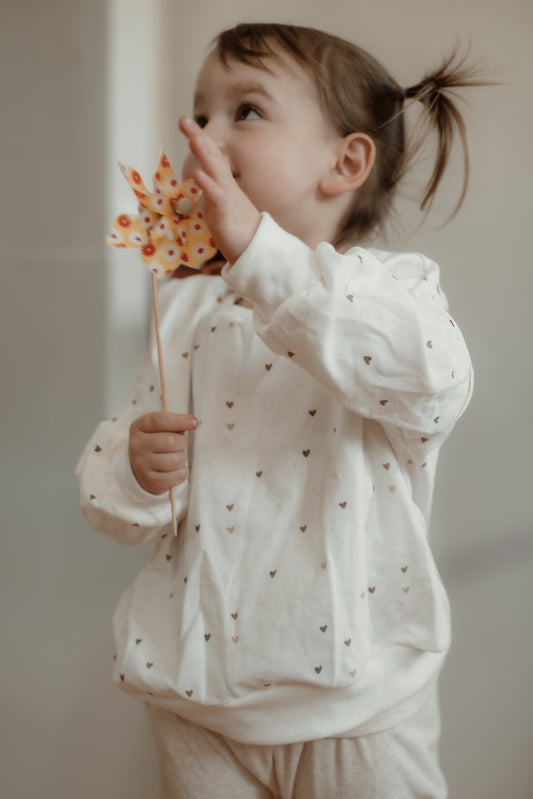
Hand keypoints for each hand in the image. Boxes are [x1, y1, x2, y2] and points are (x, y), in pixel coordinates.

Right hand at [129, 412, 197, 494]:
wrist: (142, 468)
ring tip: (176, 457)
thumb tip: (192, 422)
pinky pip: (178, 476)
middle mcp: (137, 446)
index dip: (179, 420)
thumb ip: (175, 424)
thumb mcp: (160, 429)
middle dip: (182, 442)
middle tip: (180, 445)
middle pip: (171, 441)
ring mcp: (142, 465)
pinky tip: (175, 469)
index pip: (159, 420)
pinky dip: (182, 472)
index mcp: (138, 427)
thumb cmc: (156, 444)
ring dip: (182, 458)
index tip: (194, 422)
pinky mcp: (150, 481)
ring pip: (176, 460)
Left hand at [179, 116, 260, 263]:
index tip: (185, 121)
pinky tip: (199, 173)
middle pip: (213, 157)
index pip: (212, 156)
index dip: (200, 138)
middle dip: (199, 138)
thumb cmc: (240, 228)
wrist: (258, 249)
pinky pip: (217, 197)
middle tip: (185, 120)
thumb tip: (221, 158)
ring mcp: (228, 199)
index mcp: (225, 184)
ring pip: (216, 172)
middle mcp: (227, 187)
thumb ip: (221, 179)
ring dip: (204, 154)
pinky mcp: (227, 214)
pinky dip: (208, 184)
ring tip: (193, 138)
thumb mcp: (228, 198)